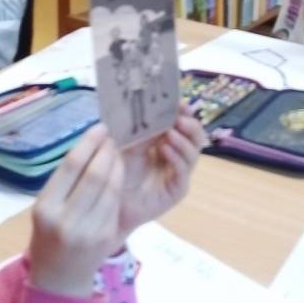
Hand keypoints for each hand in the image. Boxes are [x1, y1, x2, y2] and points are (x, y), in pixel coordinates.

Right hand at [29, 125, 123, 297]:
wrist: (59, 276)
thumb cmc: (49, 234)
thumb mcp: (46, 208)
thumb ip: (64, 181)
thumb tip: (90, 144)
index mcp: (46, 209)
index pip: (71, 168)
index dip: (89, 144)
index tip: (100, 128)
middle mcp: (66, 221)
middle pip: (94, 175)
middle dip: (107, 152)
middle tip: (113, 137)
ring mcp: (89, 231)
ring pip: (110, 188)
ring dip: (118, 165)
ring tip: (118, 150)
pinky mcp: (107, 237)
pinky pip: (116, 202)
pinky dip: (120, 183)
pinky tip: (120, 171)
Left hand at [116, 105, 204, 244]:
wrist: (108, 199)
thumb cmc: (116, 169)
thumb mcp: (130, 143)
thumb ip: (146, 129)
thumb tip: (159, 109)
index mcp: (166, 141)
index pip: (183, 124)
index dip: (184, 113)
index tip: (180, 103)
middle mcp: (176, 156)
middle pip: (196, 137)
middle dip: (190, 125)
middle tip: (179, 118)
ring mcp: (178, 173)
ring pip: (194, 153)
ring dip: (184, 140)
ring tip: (170, 133)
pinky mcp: (177, 190)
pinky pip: (183, 172)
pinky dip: (177, 158)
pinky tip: (165, 149)